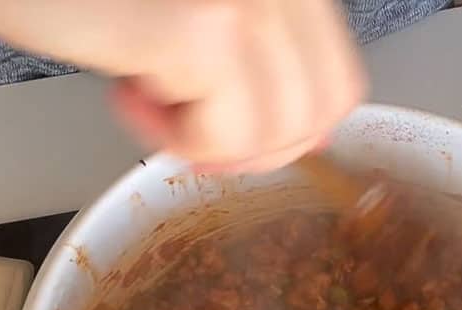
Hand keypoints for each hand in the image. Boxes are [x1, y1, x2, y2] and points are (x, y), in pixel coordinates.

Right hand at [0, 0, 365, 171]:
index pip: (339, 81)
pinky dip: (166, 138)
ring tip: (143, 88)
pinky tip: (122, 87)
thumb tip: (304, 130)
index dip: (287, 126)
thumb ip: (258, 49)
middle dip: (251, 144)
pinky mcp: (202, 28)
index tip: (227, 123)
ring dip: (205, 137)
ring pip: (276, 132)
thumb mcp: (193, 11)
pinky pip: (221, 139)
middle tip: (181, 120)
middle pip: (321, 111)